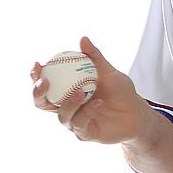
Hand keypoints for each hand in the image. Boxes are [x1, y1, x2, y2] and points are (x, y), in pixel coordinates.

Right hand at [32, 36, 154, 143]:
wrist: (137, 113)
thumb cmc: (120, 92)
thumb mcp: (109, 72)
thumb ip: (95, 58)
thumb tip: (83, 39)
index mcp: (66, 90)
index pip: (44, 84)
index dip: (35, 76)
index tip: (38, 64)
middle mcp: (65, 107)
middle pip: (42, 103)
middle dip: (38, 93)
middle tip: (45, 82)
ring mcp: (74, 122)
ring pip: (62, 115)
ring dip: (68, 103)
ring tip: (81, 91)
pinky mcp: (85, 134)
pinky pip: (80, 124)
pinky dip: (88, 112)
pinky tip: (99, 102)